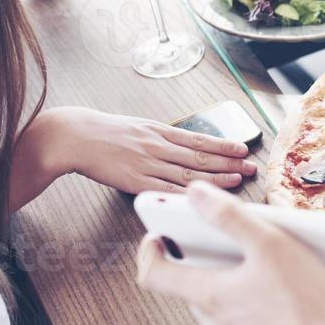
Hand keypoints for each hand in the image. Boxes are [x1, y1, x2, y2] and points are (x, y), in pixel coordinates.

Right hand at [51, 107, 255, 192]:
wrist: (75, 136)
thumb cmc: (105, 132)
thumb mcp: (139, 126)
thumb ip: (162, 138)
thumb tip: (186, 146)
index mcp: (159, 130)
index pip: (199, 139)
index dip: (224, 144)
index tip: (243, 148)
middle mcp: (157, 146)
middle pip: (200, 156)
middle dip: (228, 162)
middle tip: (250, 166)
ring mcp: (147, 164)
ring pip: (188, 173)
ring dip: (215, 178)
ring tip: (237, 179)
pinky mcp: (135, 181)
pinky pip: (165, 190)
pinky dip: (186, 195)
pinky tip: (203, 198)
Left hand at [136, 183, 324, 324]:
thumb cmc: (307, 303)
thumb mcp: (270, 245)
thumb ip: (229, 216)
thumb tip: (195, 194)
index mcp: (209, 295)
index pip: (153, 274)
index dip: (150, 249)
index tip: (157, 233)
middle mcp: (212, 321)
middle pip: (192, 281)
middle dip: (210, 256)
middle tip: (237, 239)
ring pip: (219, 298)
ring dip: (236, 277)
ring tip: (273, 263)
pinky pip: (242, 315)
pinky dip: (254, 297)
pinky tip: (285, 288)